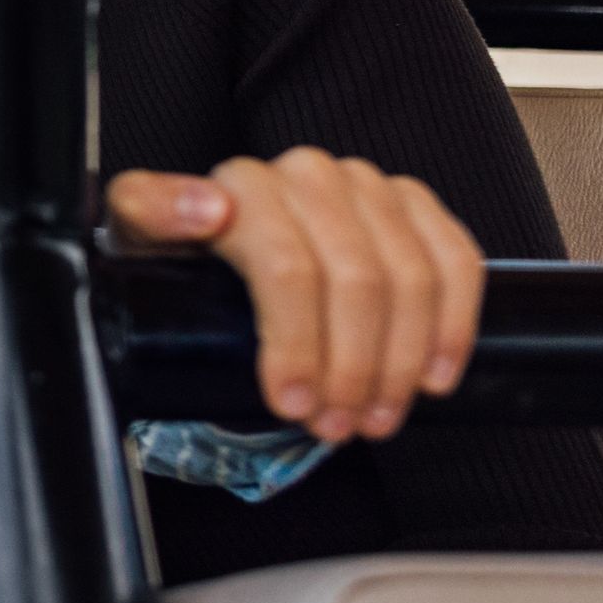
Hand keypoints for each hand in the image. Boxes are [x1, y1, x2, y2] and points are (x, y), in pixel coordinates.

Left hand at [107, 150, 483, 441]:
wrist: (217, 235)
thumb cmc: (181, 250)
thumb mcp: (145, 236)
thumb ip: (152, 211)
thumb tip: (207, 212)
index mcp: (246, 184)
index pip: (287, 268)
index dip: (296, 345)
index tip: (291, 406)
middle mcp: (311, 175)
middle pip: (356, 282)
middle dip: (352, 369)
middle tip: (338, 427)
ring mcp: (369, 186)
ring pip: (411, 278)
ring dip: (401, 362)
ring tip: (377, 418)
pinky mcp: (414, 203)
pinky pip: (458, 260)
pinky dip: (453, 325)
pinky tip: (433, 378)